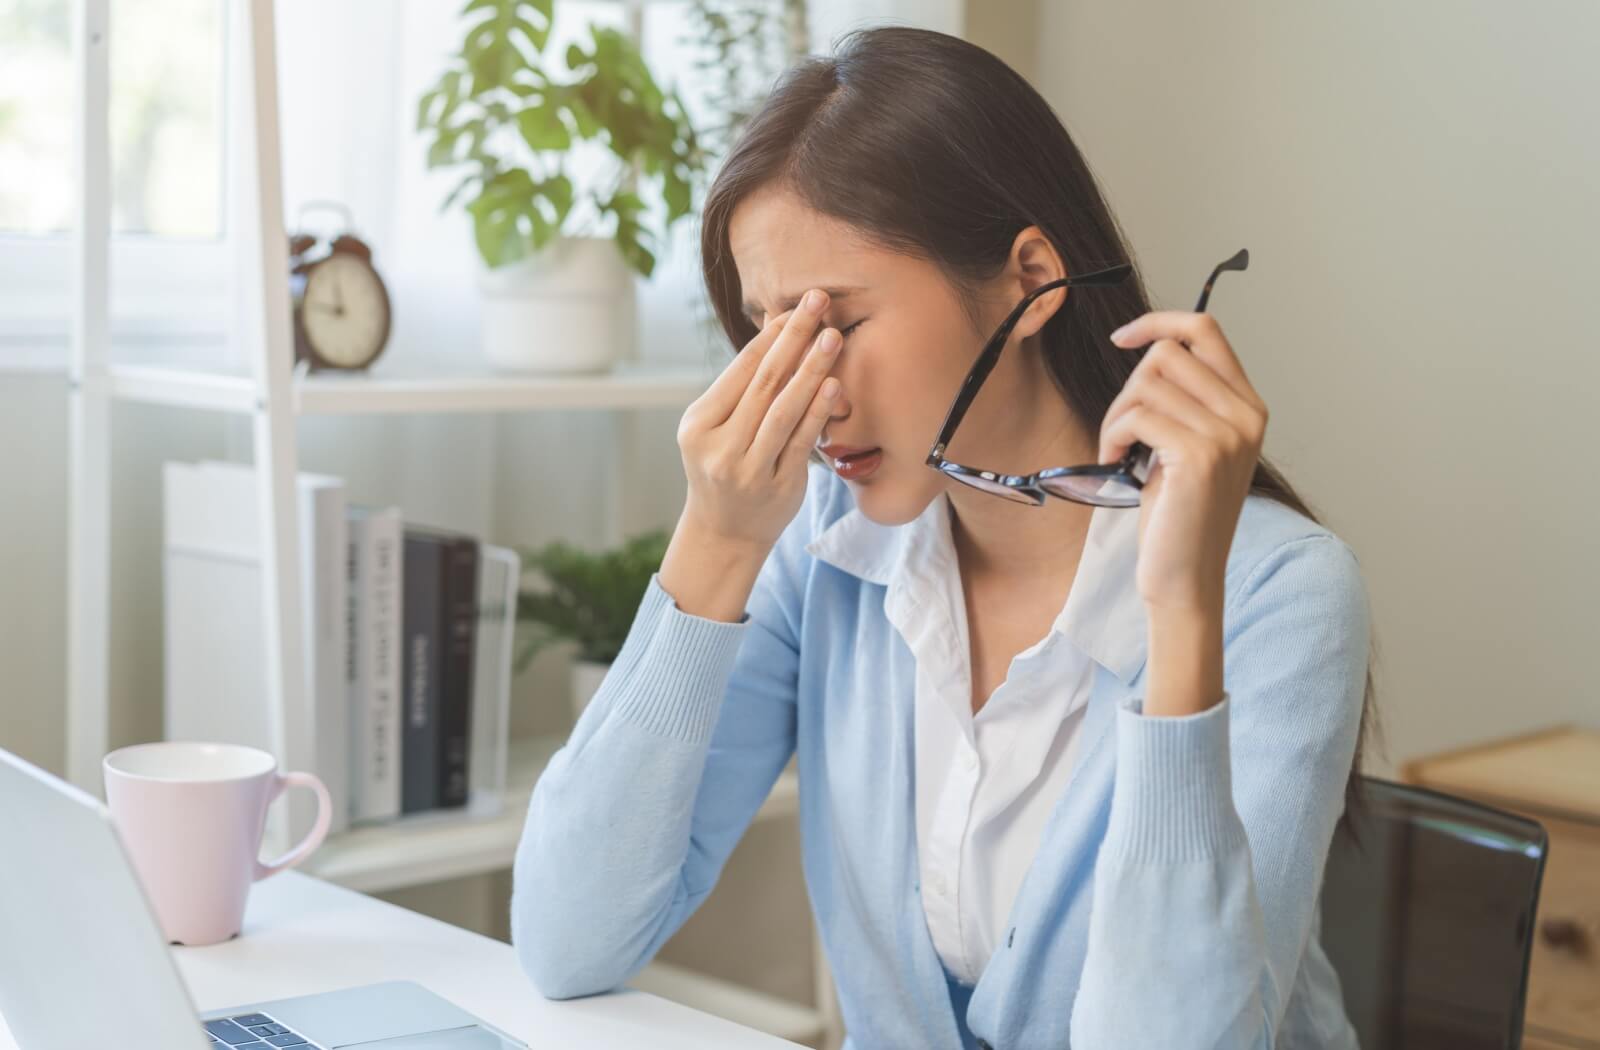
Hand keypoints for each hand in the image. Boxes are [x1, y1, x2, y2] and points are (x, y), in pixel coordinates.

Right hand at [675, 289, 842, 553]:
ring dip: (810, 369)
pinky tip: (834, 385)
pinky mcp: (777, 488)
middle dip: (793, 338)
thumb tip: (778, 328)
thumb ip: (744, 388)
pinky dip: (818, 412)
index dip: (771, 336)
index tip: (796, 306)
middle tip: (819, 302)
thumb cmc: (726, 467)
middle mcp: (718, 446)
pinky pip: (801, 443)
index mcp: (699, 423)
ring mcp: (747, 469)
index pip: (740, 370)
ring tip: (833, 337)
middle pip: (762, 382)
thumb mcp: (717, 428)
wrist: (725, 533)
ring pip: (781, 410)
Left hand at [1097, 311, 1267, 617]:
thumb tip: (1150, 350)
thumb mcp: (1187, 446)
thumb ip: (1184, 400)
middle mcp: (1246, 415)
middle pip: (1168, 353)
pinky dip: (1113, 434)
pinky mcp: (1200, 456)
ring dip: (1116, 415)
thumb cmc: (1177, 515)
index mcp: (1248, 407)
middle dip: (1128, 386)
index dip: (1159, 322)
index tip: (1123, 338)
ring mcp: (1227, 435)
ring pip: (1146, 383)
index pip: (1206, 329)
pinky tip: (1115, 460)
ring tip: (1118, 450)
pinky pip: (1138, 415)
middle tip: (1121, 430)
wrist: (1185, 577)